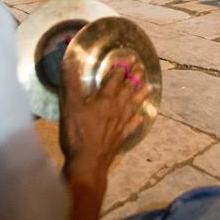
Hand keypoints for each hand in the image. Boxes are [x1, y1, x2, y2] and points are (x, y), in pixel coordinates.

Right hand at [59, 56, 150, 186]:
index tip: (131, 57)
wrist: (88, 162)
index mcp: (105, 98)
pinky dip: (137, 119)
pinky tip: (141, 116)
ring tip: (149, 86)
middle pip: (128, 89)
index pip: (116, 78)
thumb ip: (71, 82)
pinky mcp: (121, 137)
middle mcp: (117, 108)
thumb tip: (70, 60)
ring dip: (141, 94)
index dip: (122, 67)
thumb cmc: (78, 133)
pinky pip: (132, 125)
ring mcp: (121, 123)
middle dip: (135, 76)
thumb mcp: (70, 105)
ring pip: (134, 105)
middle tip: (142, 67)